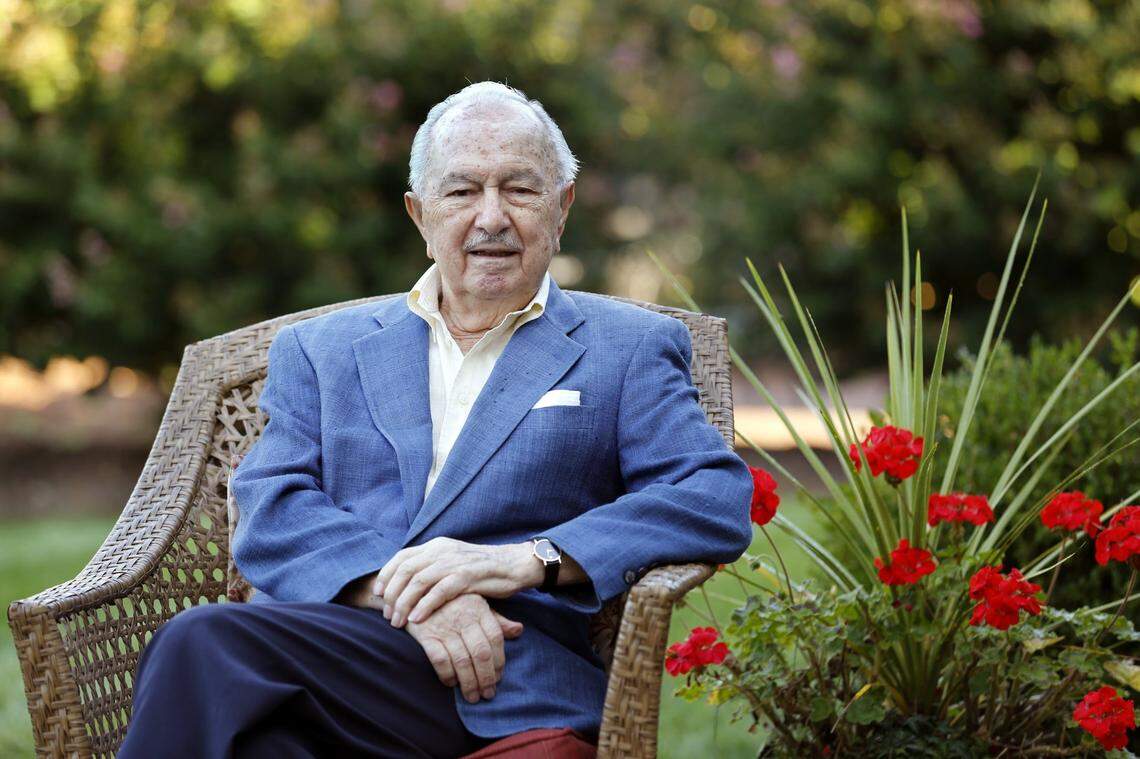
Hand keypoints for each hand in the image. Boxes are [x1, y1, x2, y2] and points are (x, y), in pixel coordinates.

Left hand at [374, 538, 542, 627]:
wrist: (513, 565)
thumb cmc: (480, 570)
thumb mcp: (452, 562)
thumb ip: (431, 568)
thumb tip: (405, 583)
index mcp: (436, 545)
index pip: (402, 556)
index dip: (386, 575)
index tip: (377, 594)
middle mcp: (442, 550)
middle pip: (406, 570)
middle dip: (392, 594)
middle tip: (387, 615)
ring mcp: (455, 562)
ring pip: (419, 580)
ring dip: (404, 603)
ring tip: (398, 622)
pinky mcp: (468, 576)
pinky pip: (440, 591)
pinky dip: (425, 605)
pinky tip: (417, 619)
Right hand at [405, 593, 524, 702]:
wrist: (414, 592)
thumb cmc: (451, 601)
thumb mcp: (475, 604)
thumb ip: (496, 620)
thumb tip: (518, 630)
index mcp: (478, 609)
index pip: (495, 637)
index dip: (499, 661)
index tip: (499, 677)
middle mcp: (463, 617)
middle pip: (481, 653)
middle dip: (486, 678)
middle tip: (488, 694)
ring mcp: (444, 626)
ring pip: (462, 660)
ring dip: (469, 683)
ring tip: (473, 697)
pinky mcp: (426, 635)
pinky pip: (440, 660)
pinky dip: (447, 675)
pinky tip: (451, 684)